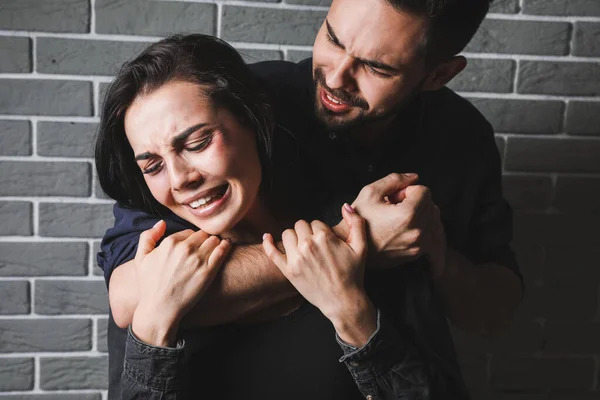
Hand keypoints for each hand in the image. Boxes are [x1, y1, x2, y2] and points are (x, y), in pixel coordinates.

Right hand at [131, 221, 230, 345]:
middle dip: (204, 240)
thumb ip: (148, 236)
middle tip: (206, 248)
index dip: (192, 239)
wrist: (159, 309)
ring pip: (214, 240)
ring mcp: (198, 260)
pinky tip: (226, 246)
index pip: (189, 232)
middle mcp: (185, 249)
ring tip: (215, 249)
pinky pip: (222, 250)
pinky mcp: (209, 271)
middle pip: (203, 234)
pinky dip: (225, 245)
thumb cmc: (149, 285)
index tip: (194, 246)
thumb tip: (162, 223)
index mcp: (170, 243)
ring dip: (215, 243)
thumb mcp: (141, 258)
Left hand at [263, 204, 376, 345]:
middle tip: (315, 246)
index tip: (326, 242)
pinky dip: (268, 243)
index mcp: (324, 237)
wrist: (343, 301)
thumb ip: (356, 223)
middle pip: (300, 225)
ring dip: (293, 238)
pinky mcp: (288, 270)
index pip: (316, 222)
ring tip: (302, 247)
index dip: (321, 231)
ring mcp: (296, 258)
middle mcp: (308, 245)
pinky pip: (272, 252)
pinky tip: (267, 237)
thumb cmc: (353, 274)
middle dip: (307, 232)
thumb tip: (345, 206)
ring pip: (287, 234)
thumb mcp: (361, 247)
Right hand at [343, 173, 446, 274]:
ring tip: (399, 219)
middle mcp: (417, 231)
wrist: (351, 247)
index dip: (408, 191)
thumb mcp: (370, 192)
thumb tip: (414, 177)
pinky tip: (408, 228)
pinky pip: (433, 236)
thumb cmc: (358, 221)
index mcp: (408, 215)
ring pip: (434, 220)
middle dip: (415, 203)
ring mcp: (419, 245)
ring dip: (420, 215)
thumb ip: (394, 180)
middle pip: (431, 205)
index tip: (394, 199)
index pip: (424, 191)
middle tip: (394, 208)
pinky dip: (424, 229)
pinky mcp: (417, 253)